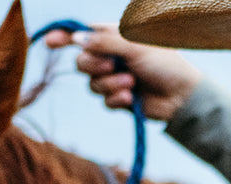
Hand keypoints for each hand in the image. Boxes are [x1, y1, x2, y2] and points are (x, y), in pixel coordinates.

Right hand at [43, 23, 201, 122]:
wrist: (182, 96)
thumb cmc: (164, 64)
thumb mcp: (134, 46)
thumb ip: (104, 42)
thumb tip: (76, 40)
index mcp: (113, 37)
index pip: (81, 35)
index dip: (63, 37)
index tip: (48, 43)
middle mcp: (111, 56)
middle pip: (81, 62)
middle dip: (94, 65)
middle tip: (114, 65)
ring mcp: (114, 79)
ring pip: (92, 84)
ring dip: (110, 84)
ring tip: (132, 83)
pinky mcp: (120, 100)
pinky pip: (105, 101)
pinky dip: (117, 99)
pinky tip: (133, 98)